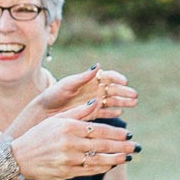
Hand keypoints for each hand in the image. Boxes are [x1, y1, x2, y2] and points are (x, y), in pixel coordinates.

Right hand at [8, 114, 135, 179]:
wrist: (19, 158)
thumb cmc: (38, 136)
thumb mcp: (56, 119)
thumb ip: (78, 112)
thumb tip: (96, 102)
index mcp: (69, 127)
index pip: (99, 130)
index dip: (116, 133)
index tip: (128, 133)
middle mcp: (70, 144)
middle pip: (102, 145)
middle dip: (121, 146)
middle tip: (134, 146)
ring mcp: (69, 160)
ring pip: (98, 160)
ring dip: (115, 159)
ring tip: (127, 157)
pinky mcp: (67, 173)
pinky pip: (89, 171)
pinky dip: (102, 168)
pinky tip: (110, 165)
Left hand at [12, 65, 138, 134]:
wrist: (44, 112)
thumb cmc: (54, 95)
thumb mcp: (68, 84)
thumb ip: (83, 77)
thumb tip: (98, 65)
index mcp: (90, 80)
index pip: (108, 77)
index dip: (117, 78)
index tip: (124, 81)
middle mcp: (94, 91)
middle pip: (114, 90)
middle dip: (124, 92)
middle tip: (134, 95)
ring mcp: (94, 103)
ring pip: (113, 101)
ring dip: (123, 101)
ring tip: (133, 103)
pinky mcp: (92, 114)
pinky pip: (105, 112)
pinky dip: (113, 112)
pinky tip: (120, 112)